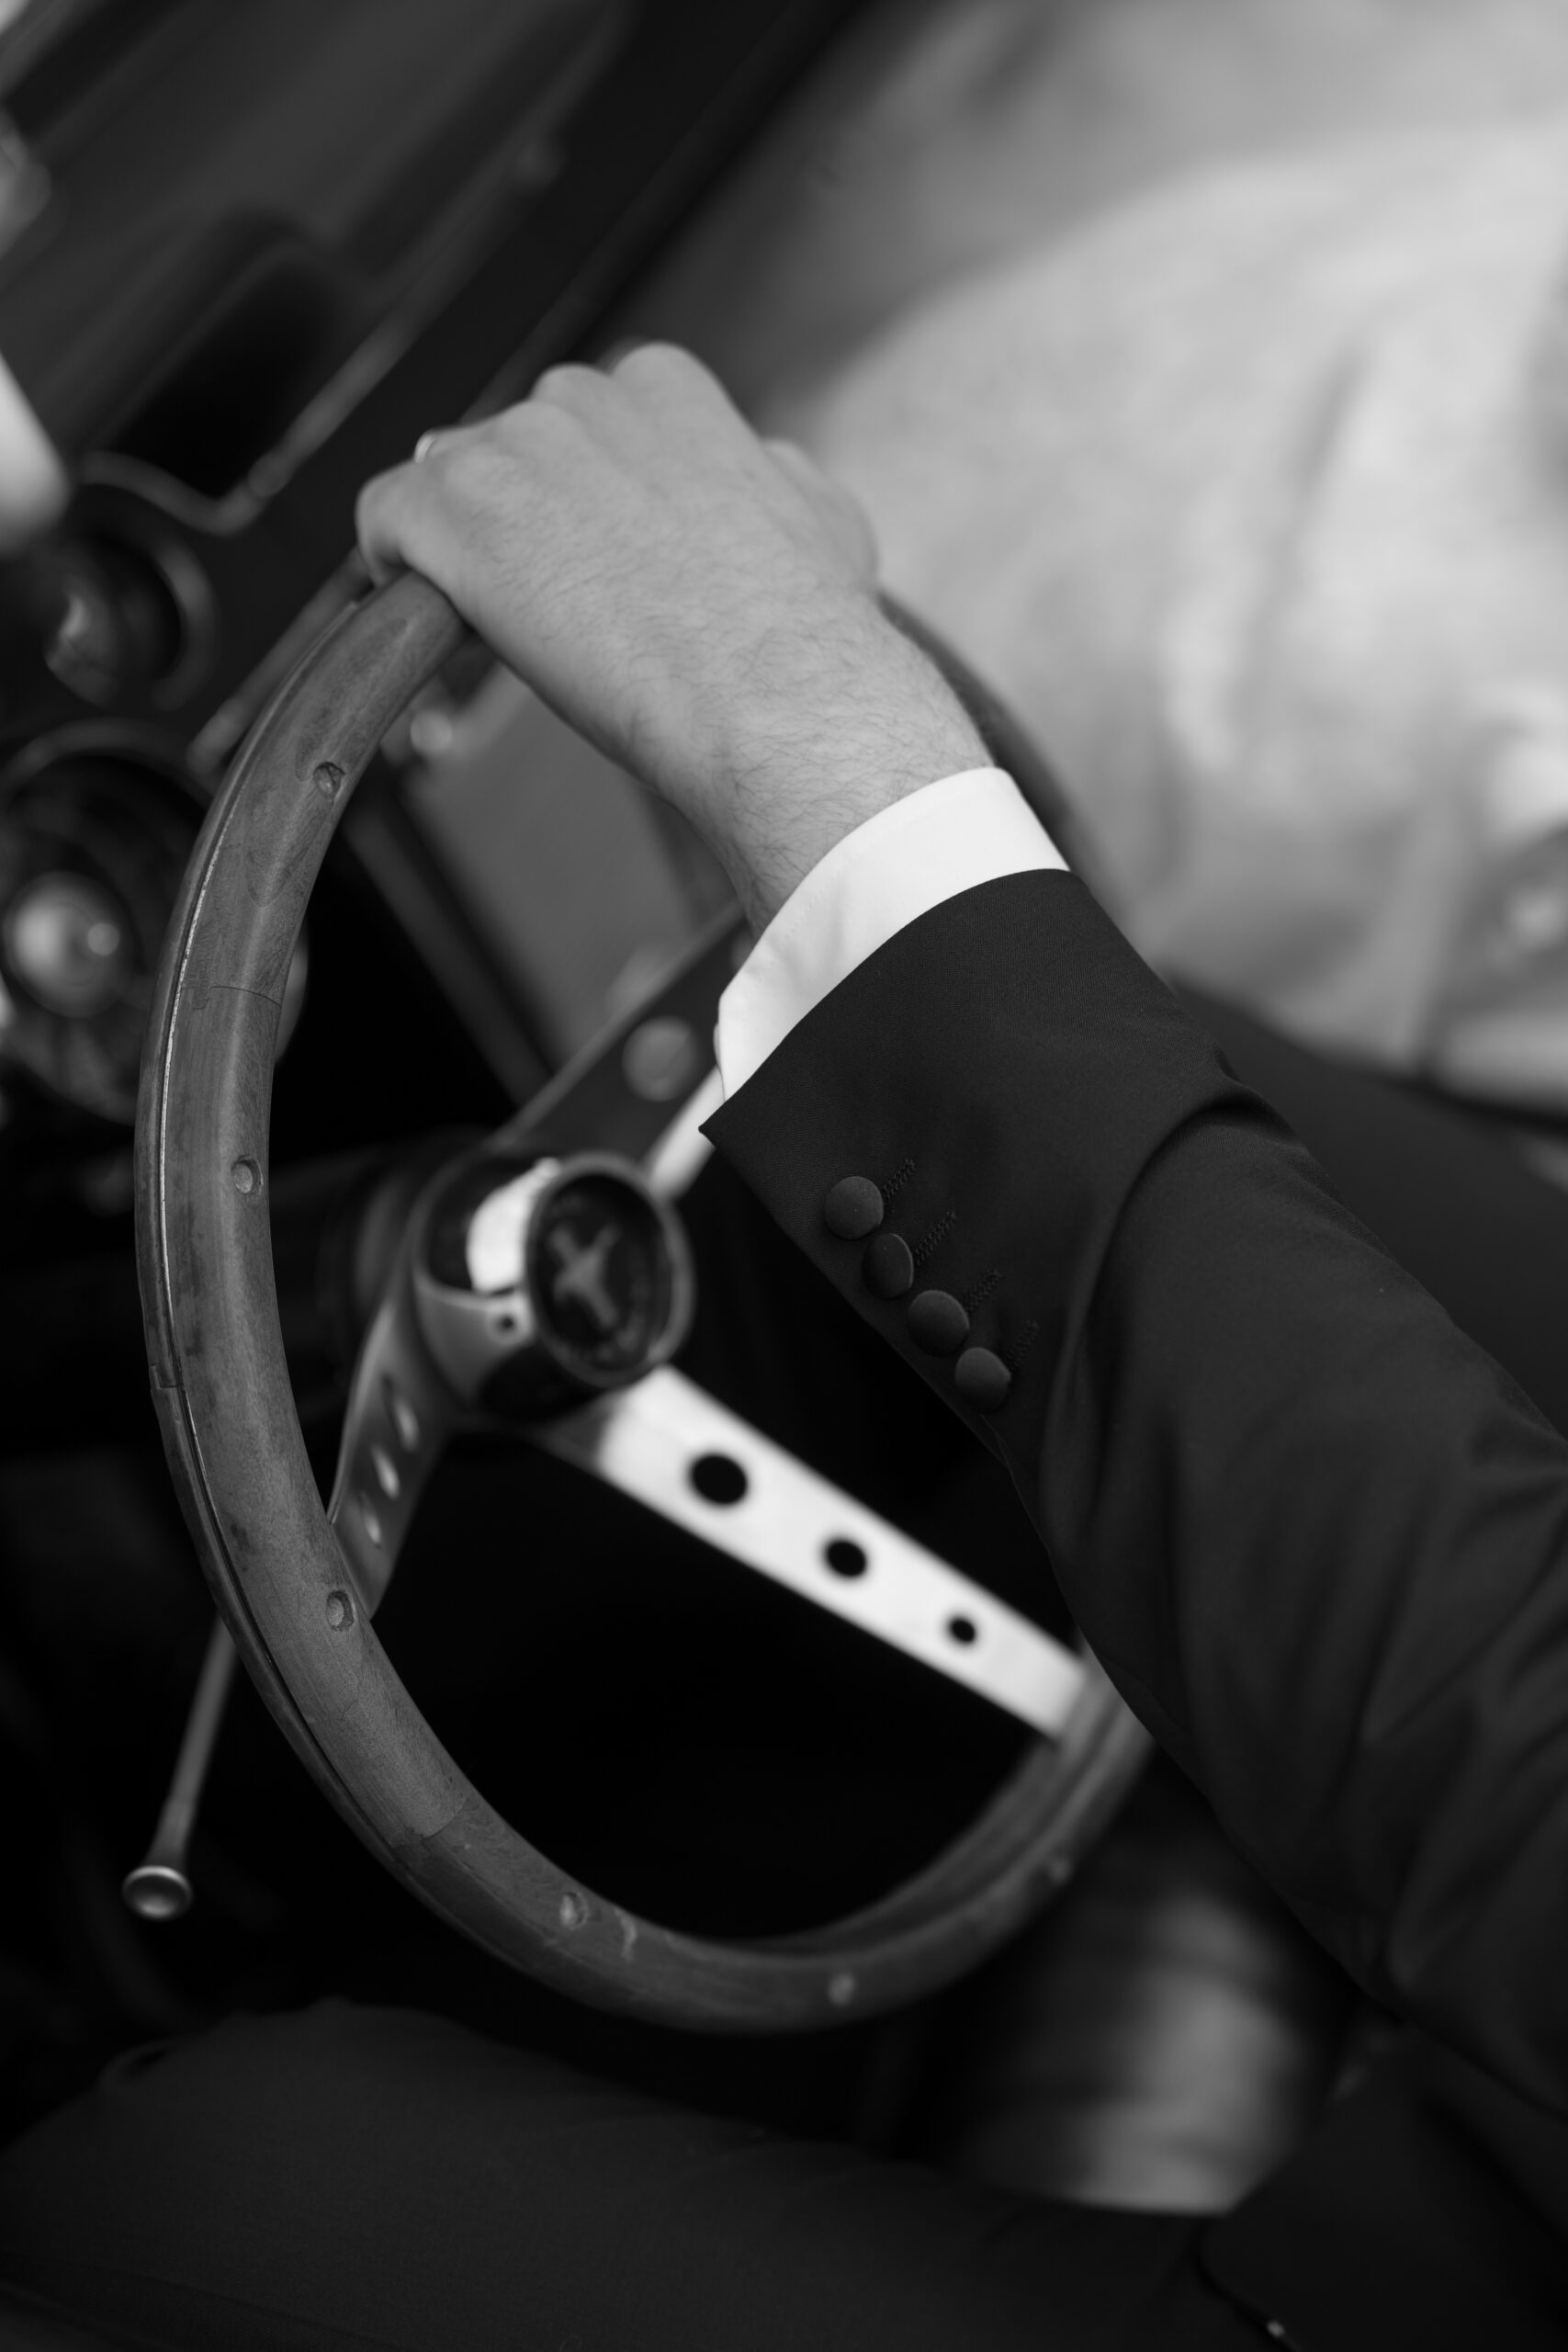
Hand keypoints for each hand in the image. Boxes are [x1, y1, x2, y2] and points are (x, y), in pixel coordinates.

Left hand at [356, 345, 985, 928]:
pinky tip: (436, 620)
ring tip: (513, 630)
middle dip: (521, 524)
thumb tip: (763, 470)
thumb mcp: (823, 517)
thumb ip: (771, 475)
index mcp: (662, 387)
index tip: (590, 560)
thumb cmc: (802, 632)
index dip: (576, 501)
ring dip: (464, 551)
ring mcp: (508, 448)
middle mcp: (578, 399)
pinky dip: (396, 569)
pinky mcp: (448, 508)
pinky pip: (384, 522)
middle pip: (508, 454)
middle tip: (560, 608)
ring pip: (444, 488)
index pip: (580, 426)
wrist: (774, 695)